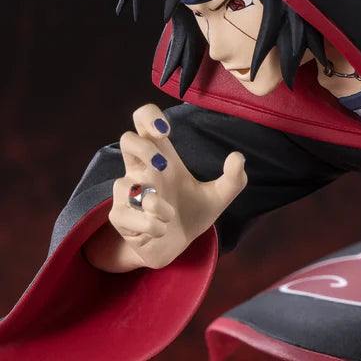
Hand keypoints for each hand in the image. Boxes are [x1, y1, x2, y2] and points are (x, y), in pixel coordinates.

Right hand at [105, 104, 246, 269]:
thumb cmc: (193, 211)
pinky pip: (129, 217)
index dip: (149, 116)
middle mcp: (141, 168)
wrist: (178, 246)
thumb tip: (238, 157)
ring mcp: (126, 191)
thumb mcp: (219, 196)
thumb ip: (233, 179)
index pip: (144, 120)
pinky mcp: (119, 216)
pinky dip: (151, 226)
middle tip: (164, 165)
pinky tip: (160, 231)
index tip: (166, 130)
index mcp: (162, 155)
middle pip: (127, 139)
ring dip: (156, 205)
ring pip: (129, 186)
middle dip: (145, 150)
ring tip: (170, 216)